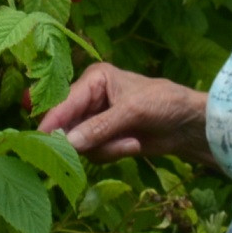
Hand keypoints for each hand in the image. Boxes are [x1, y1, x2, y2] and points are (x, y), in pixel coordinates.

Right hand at [36, 64, 211, 165]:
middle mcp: (90, 98)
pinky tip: (133, 145)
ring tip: (131, 141)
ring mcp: (96, 120)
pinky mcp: (105, 139)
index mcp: (94, 79)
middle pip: (68, 125)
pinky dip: (113, 152)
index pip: (65, 102)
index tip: (42, 140)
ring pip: (81, 143)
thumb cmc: (164, 104)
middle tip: (99, 146)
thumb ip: (99, 128)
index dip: (53, 121)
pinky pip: (95, 153)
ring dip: (106, 147)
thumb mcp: (132, 112)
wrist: (189, 124)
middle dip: (86, 139)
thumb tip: (68, 143)